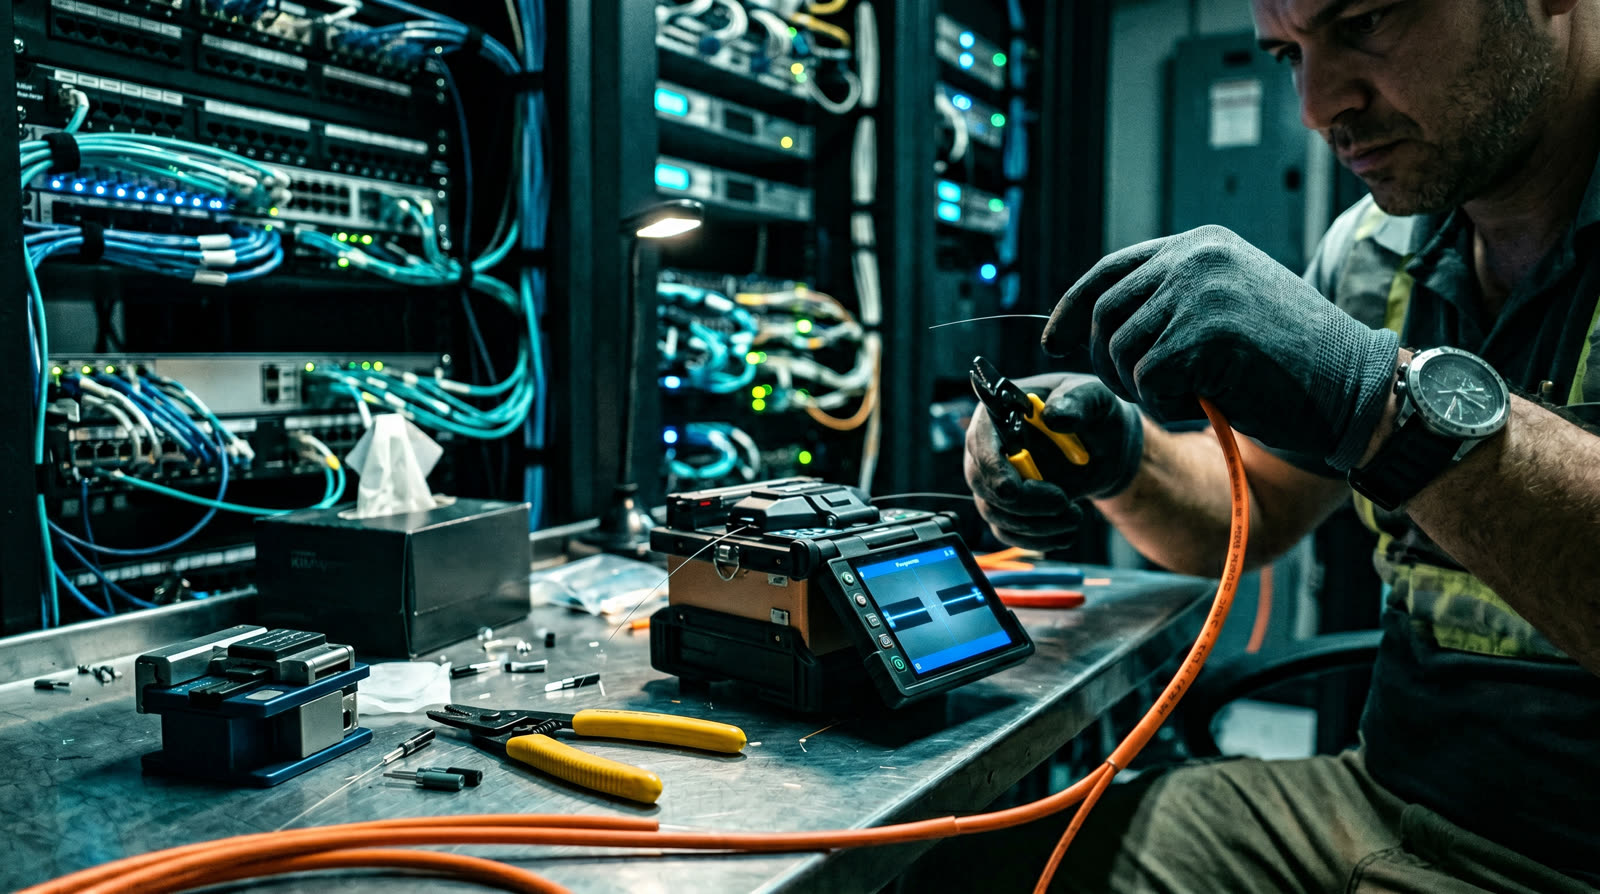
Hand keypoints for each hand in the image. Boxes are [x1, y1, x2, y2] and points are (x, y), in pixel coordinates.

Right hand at [964, 373, 1144, 549]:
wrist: (1106, 445)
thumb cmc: (1094, 413)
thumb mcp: (1093, 396)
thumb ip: (1076, 401)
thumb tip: (1054, 417)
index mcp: (1000, 414)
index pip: (980, 443)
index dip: (991, 468)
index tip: (1013, 489)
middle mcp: (989, 448)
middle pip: (983, 484)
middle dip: (1022, 503)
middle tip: (1063, 501)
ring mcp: (996, 481)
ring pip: (995, 514)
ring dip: (1036, 524)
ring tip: (1075, 515)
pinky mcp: (1008, 508)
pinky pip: (1009, 533)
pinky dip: (1038, 539)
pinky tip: (1066, 531)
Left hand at [1042, 225, 1399, 471]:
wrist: (1352, 389)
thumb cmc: (1287, 362)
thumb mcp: (1223, 308)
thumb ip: (1166, 303)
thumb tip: (1078, 327)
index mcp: (1199, 244)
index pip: (1110, 271)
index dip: (1072, 309)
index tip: (1054, 340)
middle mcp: (1196, 257)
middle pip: (1104, 314)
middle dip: (1107, 364)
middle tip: (1143, 393)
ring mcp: (1201, 290)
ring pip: (1120, 351)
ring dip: (1144, 391)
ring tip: (1191, 397)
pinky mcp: (1206, 333)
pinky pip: (1147, 381)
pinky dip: (1167, 407)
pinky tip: (1207, 405)